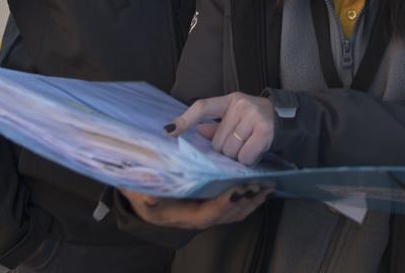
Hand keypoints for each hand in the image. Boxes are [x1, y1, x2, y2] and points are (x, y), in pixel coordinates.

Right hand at [120, 186, 269, 229]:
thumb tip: (150, 196)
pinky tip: (256, 189)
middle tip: (263, 185)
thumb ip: (144, 193)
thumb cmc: (137, 189)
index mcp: (181, 216)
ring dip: (250, 202)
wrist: (136, 193)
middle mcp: (195, 219)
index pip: (209, 213)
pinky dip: (245, 199)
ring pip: (232, 213)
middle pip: (226, 215)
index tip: (240, 188)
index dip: (225, 203)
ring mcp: (202, 214)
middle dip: (246, 202)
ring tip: (267, 188)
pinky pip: (230, 208)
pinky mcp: (207, 207)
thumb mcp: (137, 191)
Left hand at [167, 92, 274, 164]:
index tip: (169, 131)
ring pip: (230, 151)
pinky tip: (255, 152)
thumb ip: (216, 126)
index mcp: (230, 100)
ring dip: (237, 157)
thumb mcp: (237, 117)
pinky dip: (249, 160)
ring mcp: (253, 117)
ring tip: (248, 147)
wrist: (287, 119)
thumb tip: (197, 132)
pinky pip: (245, 157)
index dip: (185, 120)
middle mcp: (241, 105)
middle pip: (217, 142)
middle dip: (225, 150)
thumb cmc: (256, 120)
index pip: (202, 107)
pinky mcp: (264, 131)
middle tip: (240, 144)